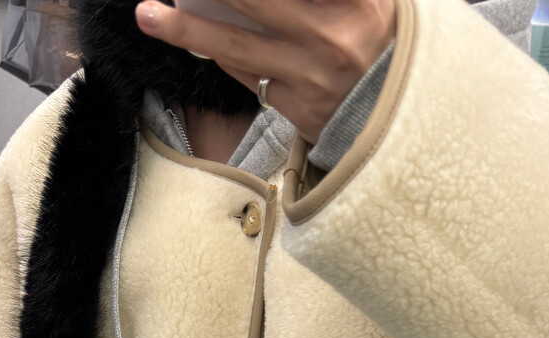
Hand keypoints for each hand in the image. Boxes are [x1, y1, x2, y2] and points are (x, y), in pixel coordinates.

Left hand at [135, 0, 395, 143]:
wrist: (398, 116)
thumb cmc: (382, 43)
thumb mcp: (374, 0)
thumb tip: (257, 1)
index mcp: (354, 3)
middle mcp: (328, 38)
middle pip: (251, 4)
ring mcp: (308, 77)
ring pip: (235, 46)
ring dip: (187, 31)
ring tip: (150, 15)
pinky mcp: (295, 108)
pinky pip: (247, 76)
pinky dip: (220, 53)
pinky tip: (192, 38)